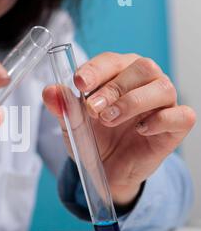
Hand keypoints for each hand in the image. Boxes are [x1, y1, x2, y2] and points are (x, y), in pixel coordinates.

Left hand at [43, 52, 195, 205]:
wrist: (107, 170)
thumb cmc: (94, 139)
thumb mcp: (72, 124)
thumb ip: (62, 107)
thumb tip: (49, 91)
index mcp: (118, 74)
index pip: (111, 61)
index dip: (96, 69)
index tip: (79, 83)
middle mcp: (144, 83)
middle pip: (141, 67)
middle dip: (113, 87)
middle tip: (93, 109)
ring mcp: (163, 103)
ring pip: (162, 87)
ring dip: (132, 102)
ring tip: (109, 120)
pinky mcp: (175, 126)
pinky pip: (181, 115)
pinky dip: (161, 120)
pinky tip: (140, 130)